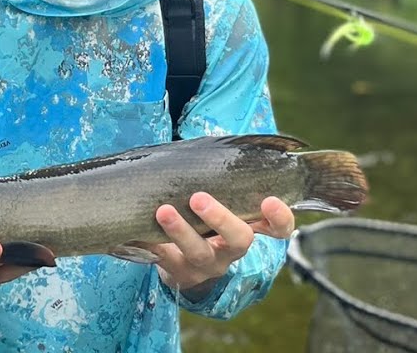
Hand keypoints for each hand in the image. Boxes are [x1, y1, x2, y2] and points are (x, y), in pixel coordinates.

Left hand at [148, 192, 294, 295]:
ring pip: (198, 252)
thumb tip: (209, 144)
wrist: (182, 264)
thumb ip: (221, 180)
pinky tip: (136, 230)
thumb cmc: (204, 219)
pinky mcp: (178, 271)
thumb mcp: (220, 201)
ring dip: (180, 230)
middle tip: (198, 198)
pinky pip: (163, 259)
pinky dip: (149, 242)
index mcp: (248, 228)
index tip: (270, 200)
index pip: (278, 228)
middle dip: (221, 218)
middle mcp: (231, 249)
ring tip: (163, 211)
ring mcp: (206, 264)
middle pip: (239, 240)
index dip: (280, 217)